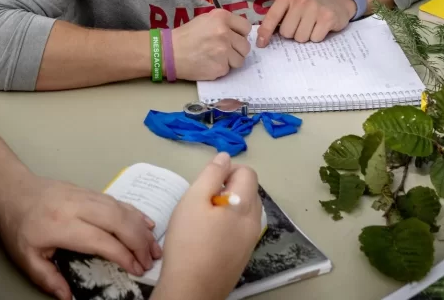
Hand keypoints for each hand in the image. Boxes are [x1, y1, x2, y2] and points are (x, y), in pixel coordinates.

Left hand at [0, 176, 161, 299]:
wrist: (13, 191)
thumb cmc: (19, 226)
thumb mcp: (26, 258)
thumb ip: (48, 278)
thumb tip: (70, 297)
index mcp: (61, 226)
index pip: (101, 240)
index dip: (122, 255)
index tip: (136, 270)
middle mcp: (77, 207)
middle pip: (117, 221)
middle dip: (139, 241)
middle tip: (151, 260)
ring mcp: (85, 195)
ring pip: (120, 208)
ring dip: (141, 227)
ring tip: (154, 247)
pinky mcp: (90, 190)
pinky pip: (117, 200)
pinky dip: (134, 212)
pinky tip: (146, 223)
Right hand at [153, 153, 262, 299]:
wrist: (191, 288)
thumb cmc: (189, 241)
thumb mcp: (193, 200)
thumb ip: (211, 175)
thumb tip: (225, 157)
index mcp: (245, 205)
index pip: (248, 173)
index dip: (228, 170)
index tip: (208, 183)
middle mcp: (254, 222)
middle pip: (250, 191)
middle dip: (230, 187)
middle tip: (203, 200)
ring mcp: (251, 241)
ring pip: (246, 211)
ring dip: (230, 206)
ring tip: (205, 218)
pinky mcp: (244, 256)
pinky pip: (242, 230)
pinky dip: (230, 224)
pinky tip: (209, 237)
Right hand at [172, 9, 251, 79]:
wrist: (169, 52)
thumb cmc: (186, 35)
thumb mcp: (205, 20)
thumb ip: (224, 23)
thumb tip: (240, 32)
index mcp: (222, 17)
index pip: (246, 27)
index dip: (240, 34)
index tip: (234, 38)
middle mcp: (225, 33)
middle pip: (245, 46)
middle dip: (237, 50)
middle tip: (224, 50)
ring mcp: (224, 51)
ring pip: (240, 60)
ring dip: (231, 61)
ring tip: (216, 58)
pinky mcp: (220, 67)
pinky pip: (228, 70)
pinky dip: (220, 69)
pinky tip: (209, 64)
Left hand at [257, 0, 355, 47]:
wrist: (338, 0)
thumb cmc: (310, 6)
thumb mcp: (292, 5)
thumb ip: (278, 17)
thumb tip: (262, 37)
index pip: (272, 17)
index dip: (265, 32)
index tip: (261, 44)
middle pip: (286, 33)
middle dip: (292, 34)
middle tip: (301, 25)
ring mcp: (315, 8)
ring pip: (300, 38)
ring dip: (305, 36)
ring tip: (312, 26)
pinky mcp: (327, 18)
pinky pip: (315, 39)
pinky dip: (317, 37)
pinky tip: (321, 27)